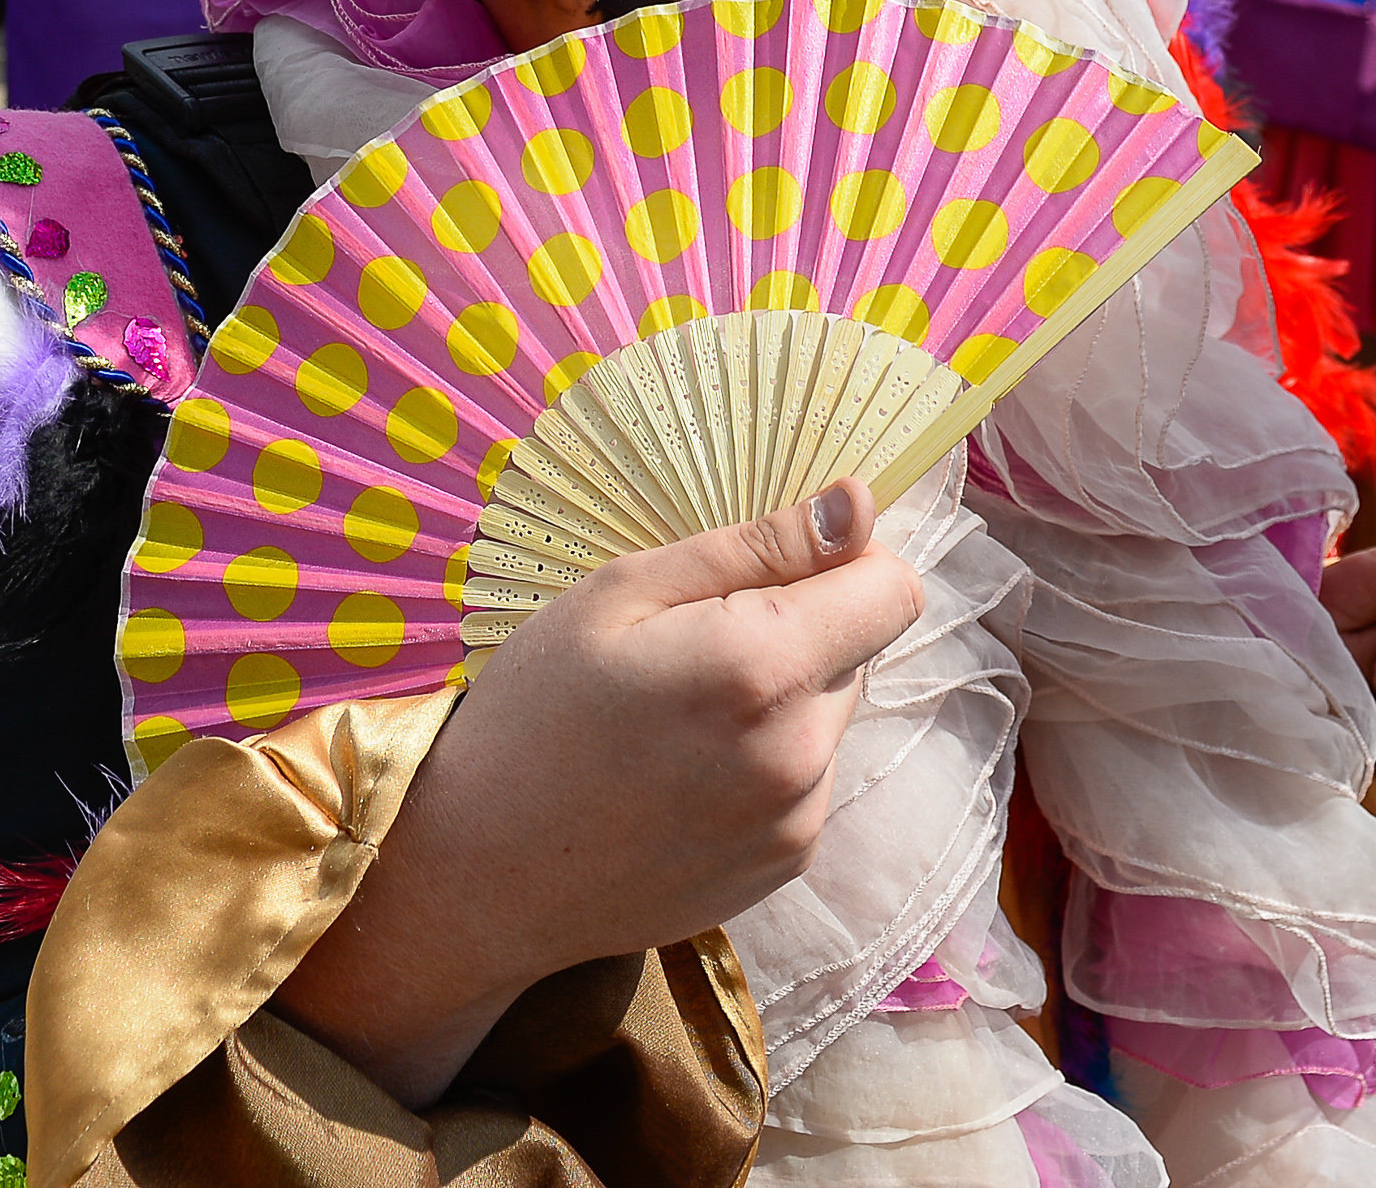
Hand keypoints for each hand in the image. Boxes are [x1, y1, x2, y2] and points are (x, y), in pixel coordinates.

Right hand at [275, 477, 921, 1103]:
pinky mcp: (785, 867)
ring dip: (782, 701)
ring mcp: (799, 820)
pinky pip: (807, 782)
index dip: (845, 561)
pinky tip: (681, 774)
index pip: (894, 588)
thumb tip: (858, 502)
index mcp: (763, 666)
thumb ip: (755, 546)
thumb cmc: (534, 711)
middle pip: (859, 651)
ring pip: (830, 718)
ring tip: (676, 720)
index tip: (773, 568)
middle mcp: (802, 752)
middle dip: (800, 632)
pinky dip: (765, 763)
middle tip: (689, 647)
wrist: (481, 873)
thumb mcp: (621, 594)